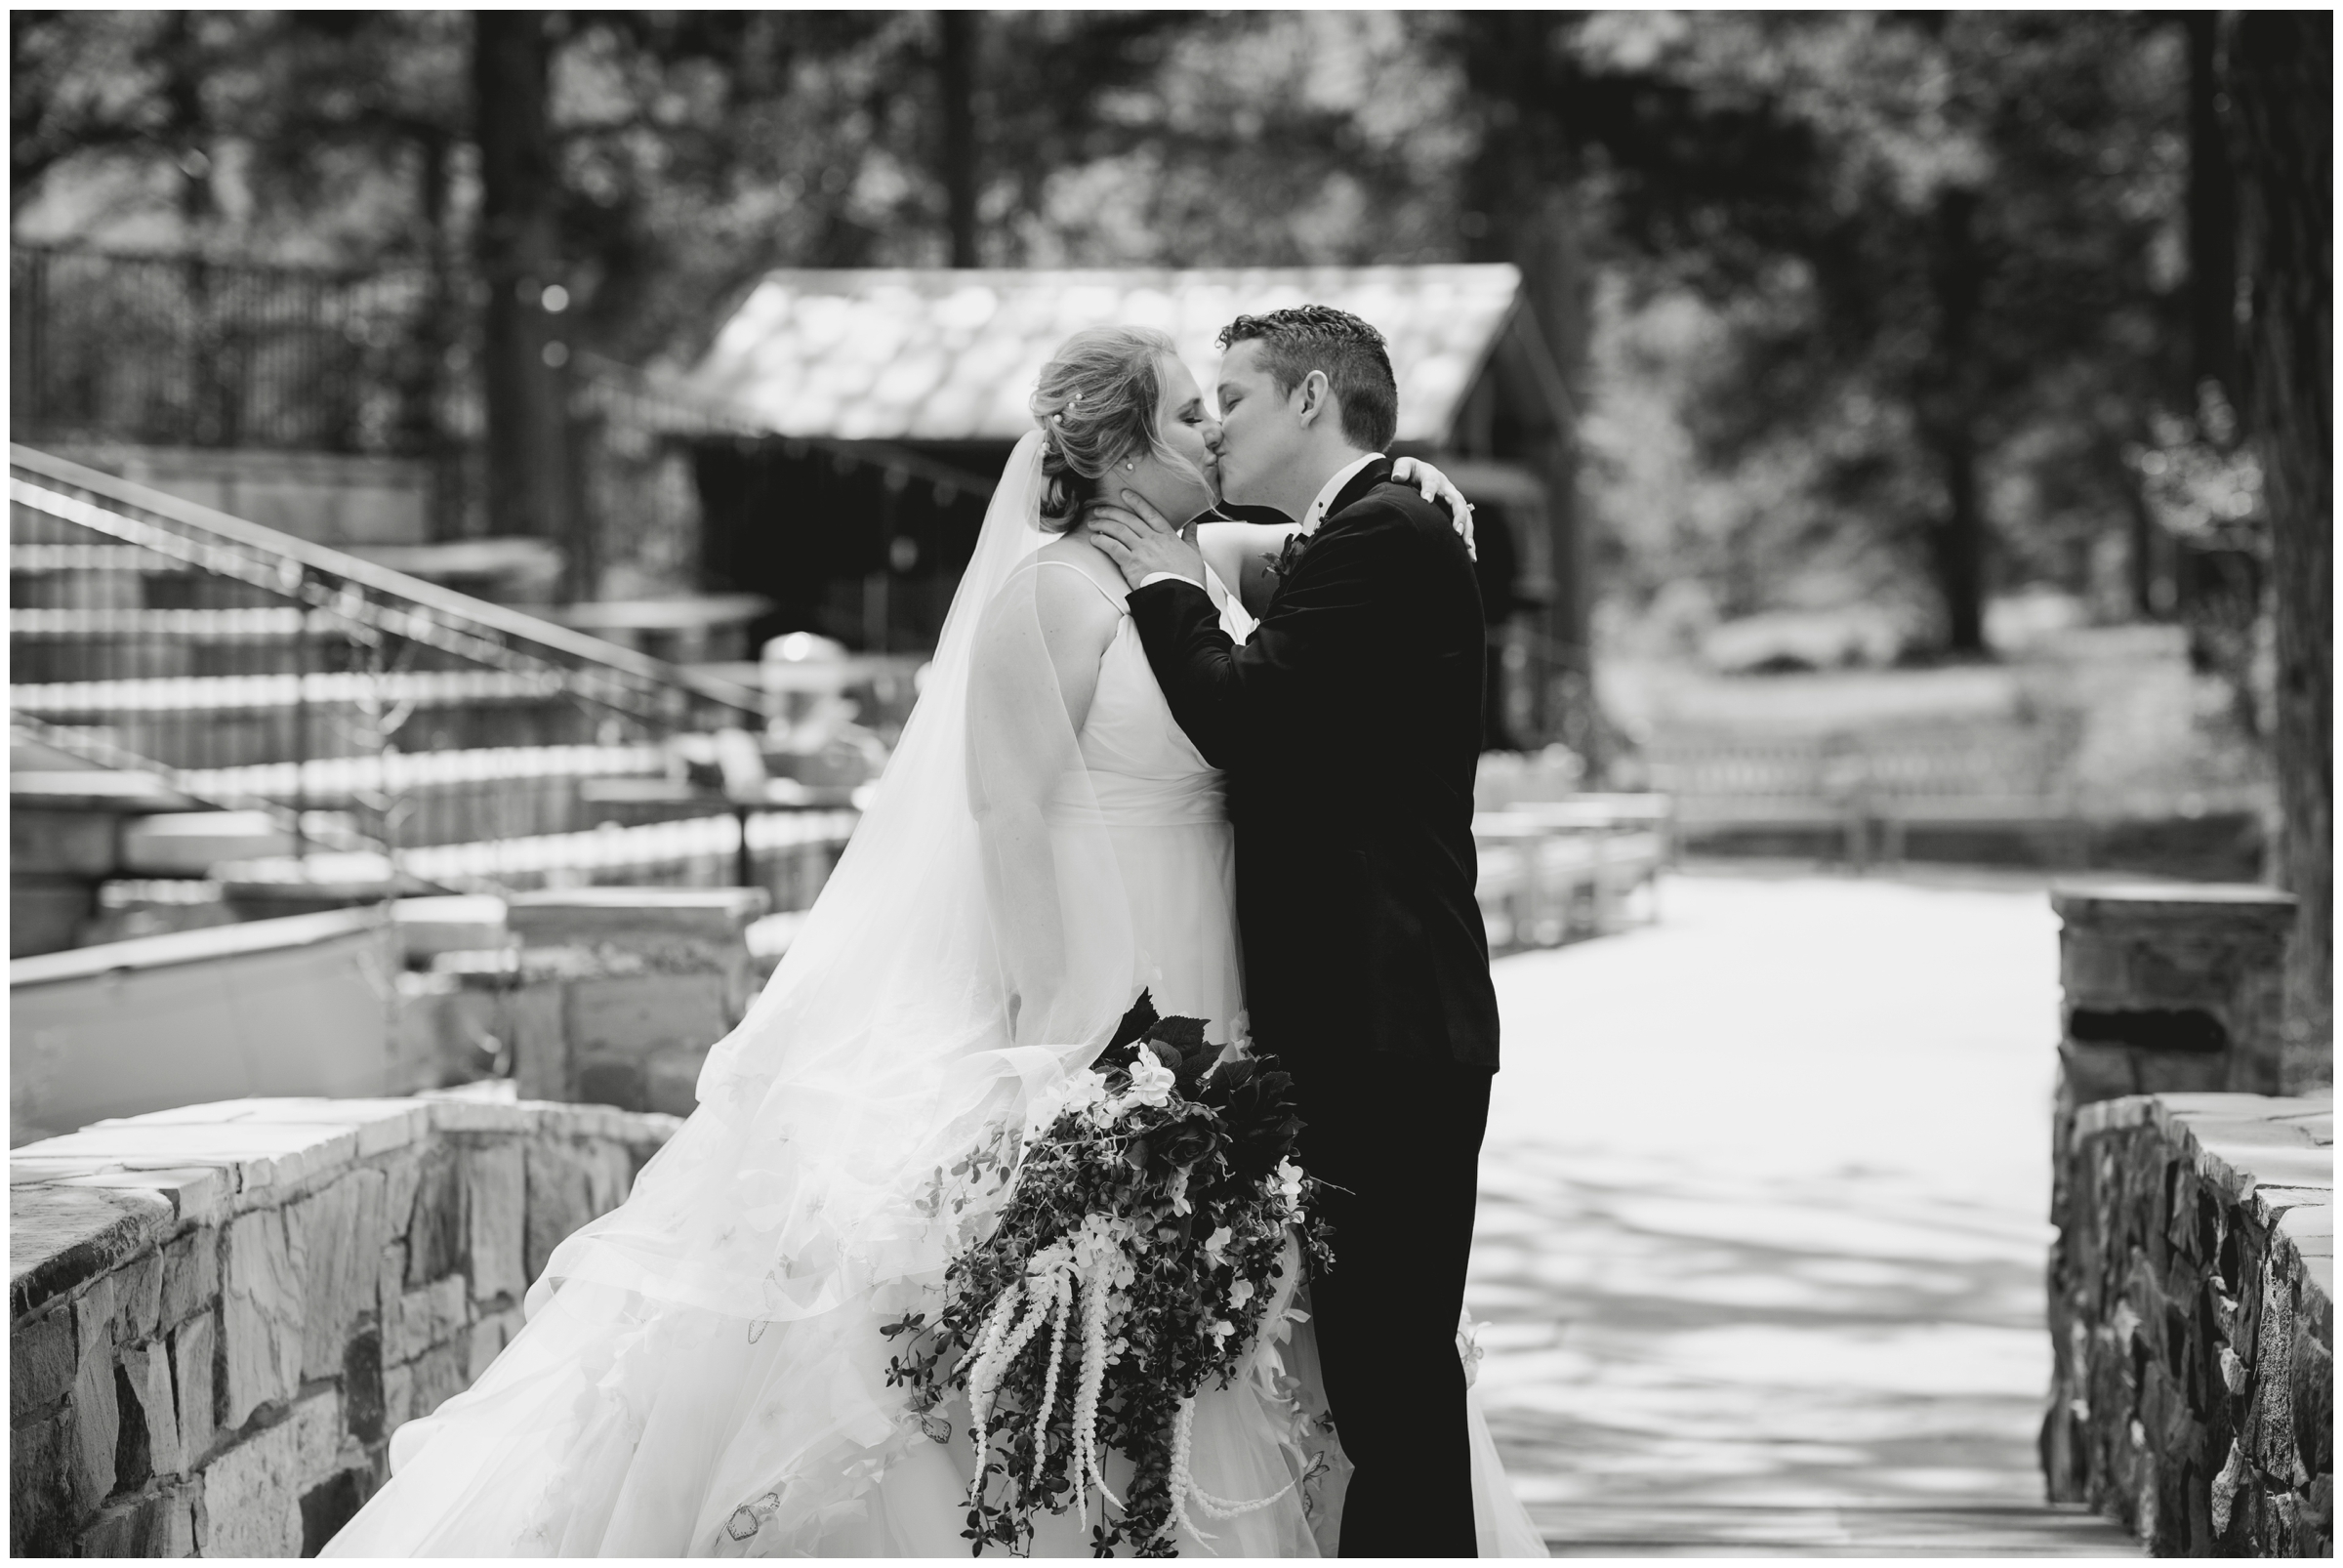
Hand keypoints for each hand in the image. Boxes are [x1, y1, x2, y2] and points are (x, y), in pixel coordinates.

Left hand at [1088, 490, 1207, 588]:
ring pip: (1118, 531)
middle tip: (1099, 509)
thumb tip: (1193, 526)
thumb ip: (1191, 538)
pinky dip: (1102, 541)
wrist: (1181, 595)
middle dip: (1112, 512)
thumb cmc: (1189, 578)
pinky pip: (1113, 548)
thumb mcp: (1194, 554)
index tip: (1124, 494)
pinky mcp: (1131, 564)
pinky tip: (1095, 539)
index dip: (1136, 502)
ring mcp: (1141, 551)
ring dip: (1103, 525)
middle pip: (1129, 520)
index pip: (1149, 513)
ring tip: (1092, 523)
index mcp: (1168, 536)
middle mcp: (1152, 539)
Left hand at [1392, 456, 1476, 560]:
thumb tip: (1397, 478)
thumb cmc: (1409, 472)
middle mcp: (1447, 489)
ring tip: (1467, 546)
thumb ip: (1401, 470)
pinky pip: (1466, 527)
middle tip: (1457, 531)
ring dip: (1468, 531)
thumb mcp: (1404, 466)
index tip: (1426, 500)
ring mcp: (1453, 502)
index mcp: (1432, 476)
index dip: (1429, 489)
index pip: (1432, 481)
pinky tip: (1471, 557)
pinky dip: (1469, 541)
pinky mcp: (1455, 513)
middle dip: (1459, 516)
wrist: (1418, 475)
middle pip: (1457, 502)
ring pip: (1466, 516)